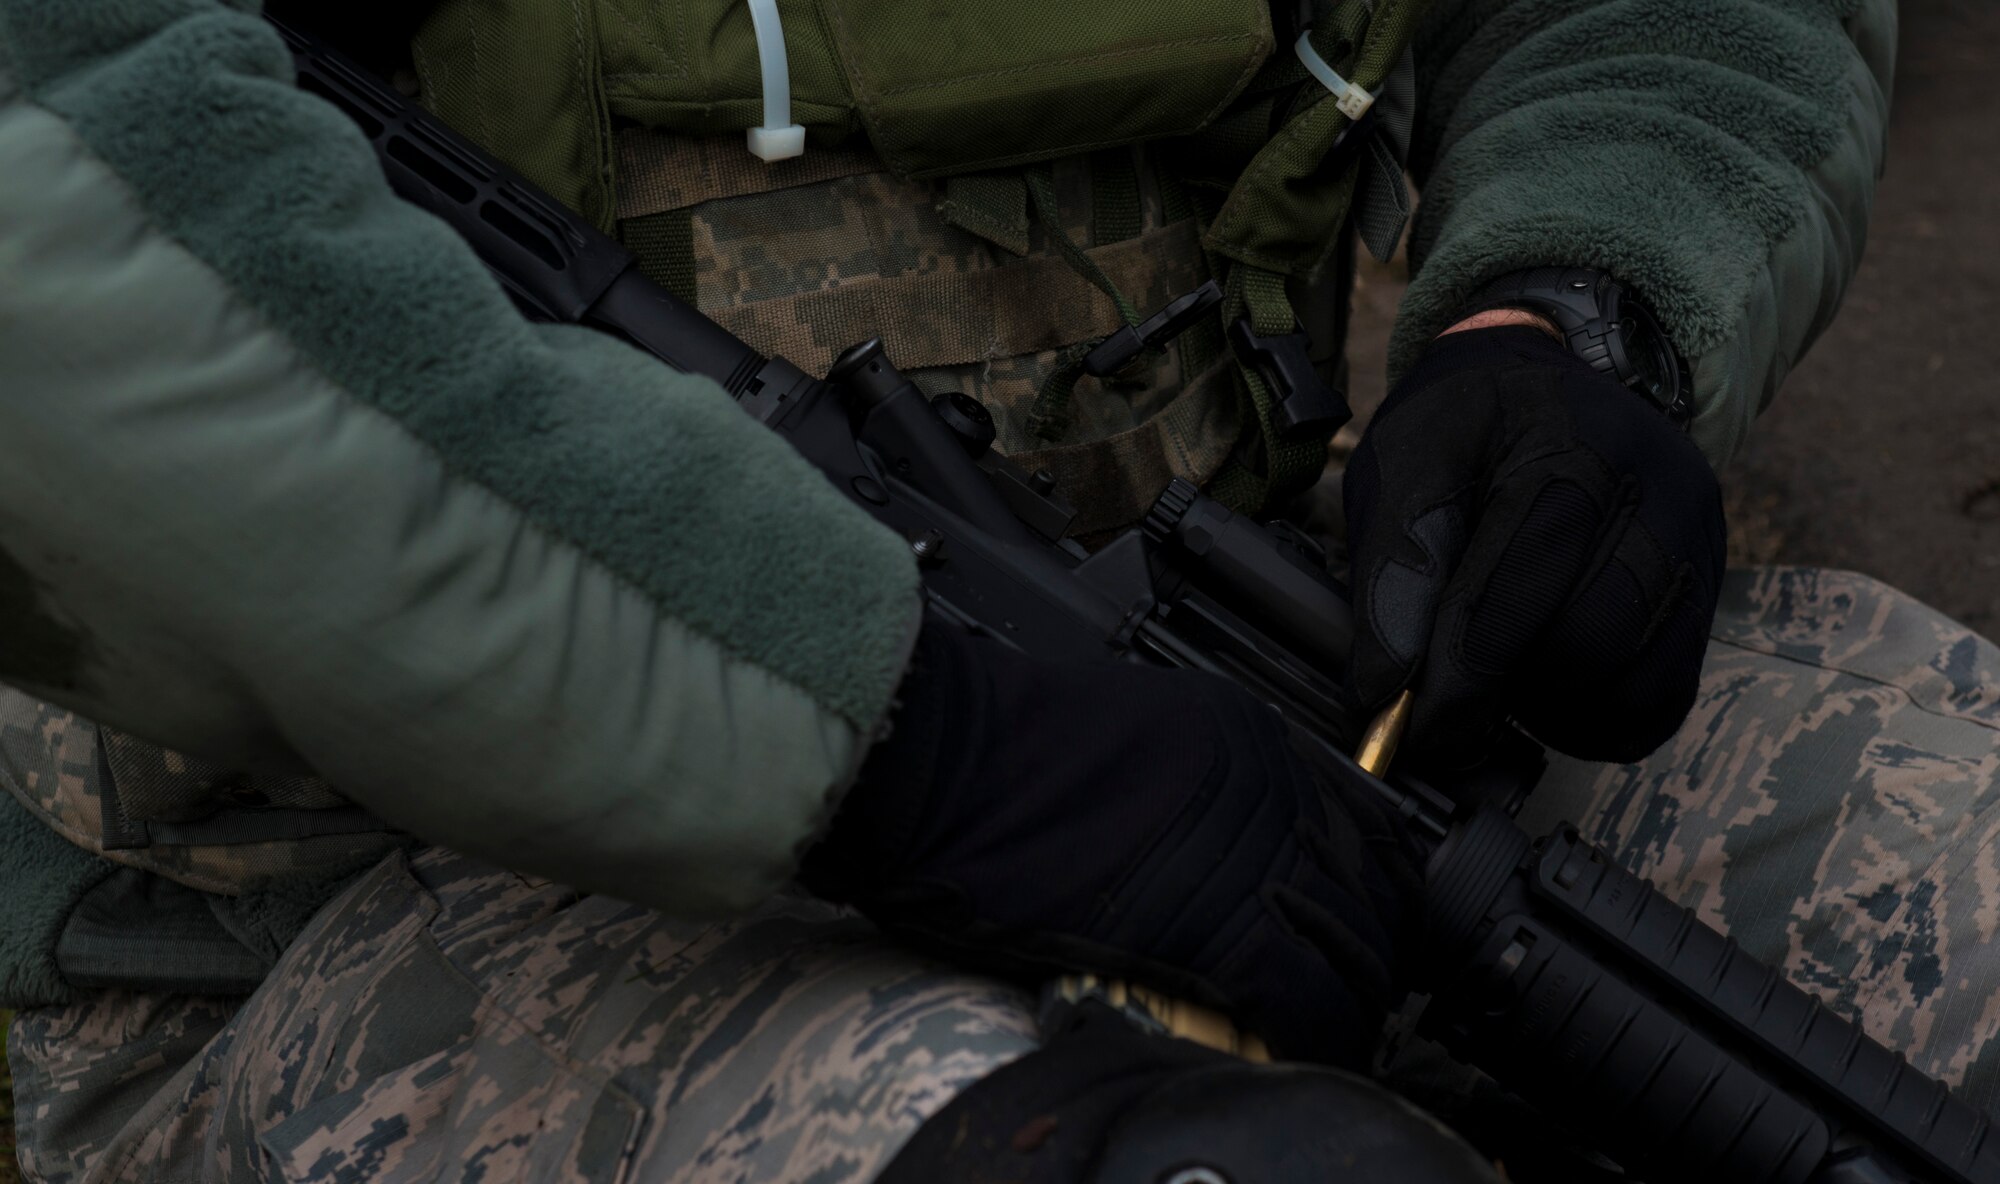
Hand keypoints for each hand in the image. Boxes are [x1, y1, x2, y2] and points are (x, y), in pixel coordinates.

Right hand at [800, 622, 1423, 1064]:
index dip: (1359, 890)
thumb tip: (1202, 838)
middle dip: (1365, 950)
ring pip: (1357, 952)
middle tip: (1340, 991)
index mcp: (1254, 738)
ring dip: (1347, 999)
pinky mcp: (1229, 927)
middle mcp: (1275, 789)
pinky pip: (1311, 1001)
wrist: (943, 764)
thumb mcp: (1128, 734)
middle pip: (1372, 892)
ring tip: (1319, 1029)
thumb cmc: (995, 751)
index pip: (1359, 828)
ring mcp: (1260, 854)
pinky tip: (1298, 1048)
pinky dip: (1316, 1035)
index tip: (1345, 926)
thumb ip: (1187, 782)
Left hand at [1343, 323, 1724, 764]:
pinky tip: (1547, 689)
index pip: (1514, 589)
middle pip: (1585, 643)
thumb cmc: (1465, 431)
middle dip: (1500, 689)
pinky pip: (1662, 696)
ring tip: (1497, 676)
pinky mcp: (1707, 591)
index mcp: (1570, 446)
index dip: (1453, 676)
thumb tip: (1384, 690)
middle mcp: (1658, 491)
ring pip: (1631, 679)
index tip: (1404, 726)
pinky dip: (1597, 717)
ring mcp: (1696, 543)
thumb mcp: (1406, 465)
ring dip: (1549, 706)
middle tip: (1446, 702)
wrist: (1547, 386)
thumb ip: (1394, 569)